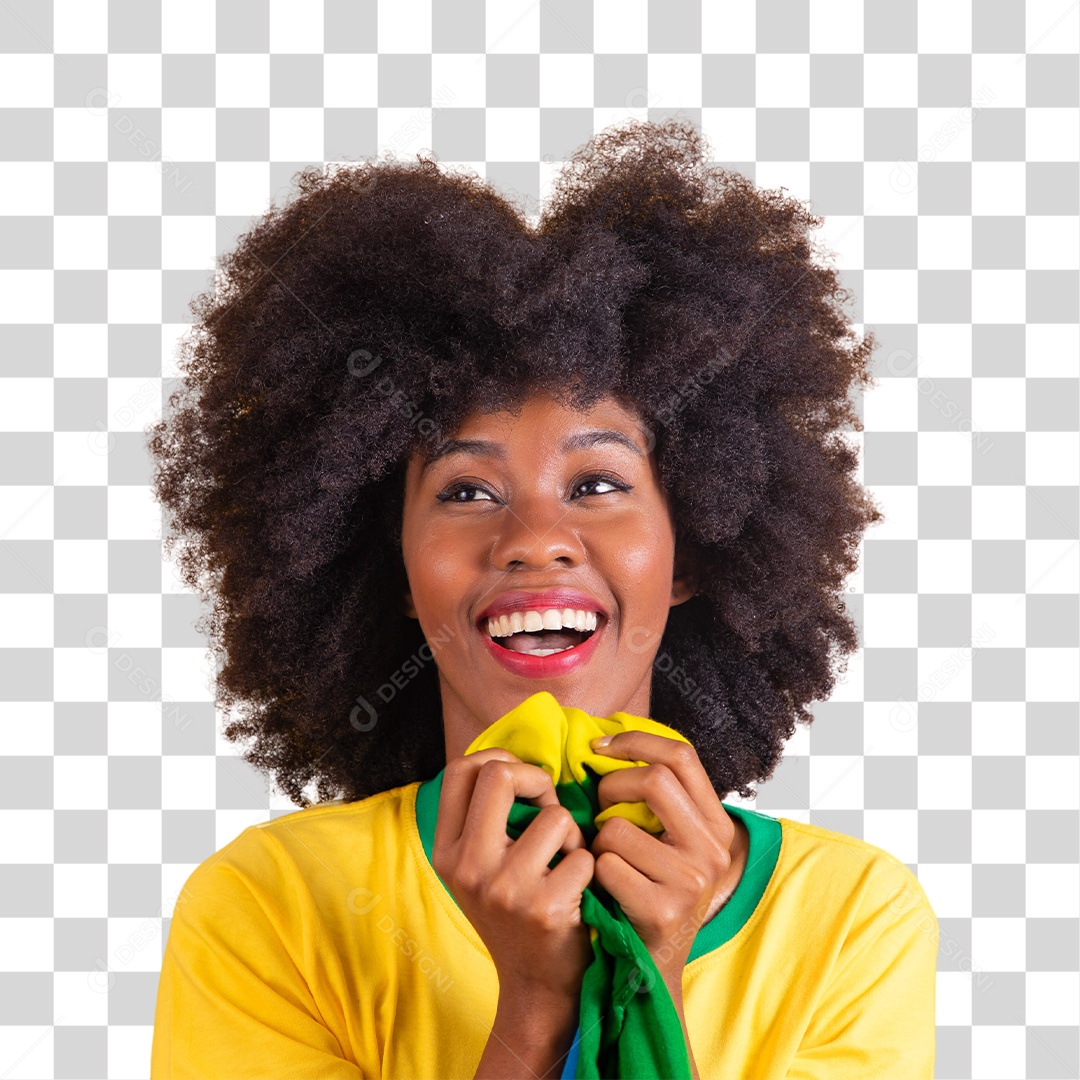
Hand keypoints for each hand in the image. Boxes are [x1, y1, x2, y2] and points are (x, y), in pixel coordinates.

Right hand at [432, 747, 596, 1003]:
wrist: (535, 988)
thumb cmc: (516, 912)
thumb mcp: (481, 866)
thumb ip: (486, 816)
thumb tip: (515, 758)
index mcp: (447, 850)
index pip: (462, 770)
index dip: (499, 760)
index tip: (522, 782)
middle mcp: (467, 867)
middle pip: (500, 775)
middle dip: (537, 780)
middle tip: (549, 807)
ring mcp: (504, 888)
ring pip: (556, 815)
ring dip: (572, 833)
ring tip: (566, 860)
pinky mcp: (543, 908)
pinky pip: (582, 855)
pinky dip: (589, 867)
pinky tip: (579, 891)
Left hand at [588, 732, 739, 995]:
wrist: (652, 968)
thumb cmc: (648, 889)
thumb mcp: (669, 840)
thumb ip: (656, 798)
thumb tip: (602, 743)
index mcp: (717, 825)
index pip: (681, 755)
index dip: (636, 741)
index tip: (598, 747)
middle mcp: (713, 850)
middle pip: (654, 780)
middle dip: (610, 787)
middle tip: (597, 808)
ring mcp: (691, 882)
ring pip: (618, 827)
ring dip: (597, 840)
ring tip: (605, 860)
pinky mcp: (663, 911)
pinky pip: (606, 866)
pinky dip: (594, 873)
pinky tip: (604, 889)